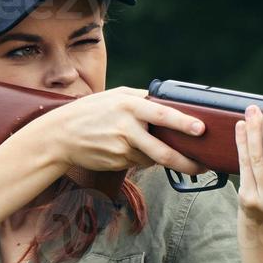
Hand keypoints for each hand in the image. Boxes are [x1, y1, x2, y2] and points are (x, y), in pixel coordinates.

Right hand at [40, 86, 208, 175]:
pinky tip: (132, 149)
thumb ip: (142, 99)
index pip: (161, 114)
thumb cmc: (92, 111)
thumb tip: (170, 103)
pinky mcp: (118, 162)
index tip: (201, 129)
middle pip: (162, 150)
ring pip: (153, 158)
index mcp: (128, 105)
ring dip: (164, 158)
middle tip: (203, 165)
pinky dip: (144, 158)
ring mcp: (121, 148)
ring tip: (166, 153)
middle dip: (185, 161)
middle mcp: (126, 127)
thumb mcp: (116, 96)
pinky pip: (140, 162)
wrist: (60, 135)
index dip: (183, 123)